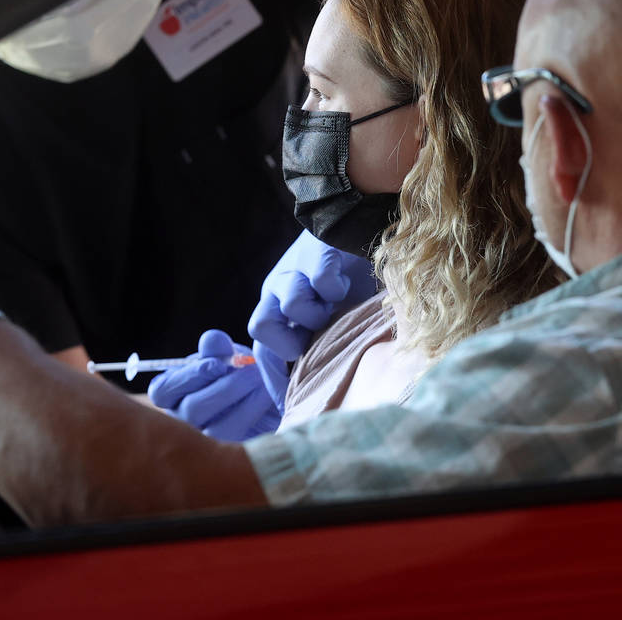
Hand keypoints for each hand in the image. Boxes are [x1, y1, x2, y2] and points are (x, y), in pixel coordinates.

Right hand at [147, 329, 279, 439]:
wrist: (269, 399)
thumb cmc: (237, 374)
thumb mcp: (228, 356)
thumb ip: (218, 348)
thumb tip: (212, 340)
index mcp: (172, 395)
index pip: (162, 391)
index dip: (188, 377)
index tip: (217, 364)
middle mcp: (183, 421)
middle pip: (192, 409)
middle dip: (225, 387)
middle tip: (252, 370)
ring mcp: (206, 441)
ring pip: (218, 427)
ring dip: (244, 399)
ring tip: (261, 379)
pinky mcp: (232, 450)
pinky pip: (242, 437)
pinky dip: (255, 411)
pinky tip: (268, 395)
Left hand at [246, 230, 375, 411]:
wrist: (361, 222)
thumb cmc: (350, 282)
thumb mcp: (332, 321)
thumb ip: (322, 348)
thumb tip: (316, 396)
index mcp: (277, 310)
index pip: (261, 350)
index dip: (274, 378)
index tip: (294, 400)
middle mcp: (277, 290)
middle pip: (260, 326)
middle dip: (292, 339)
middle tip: (318, 333)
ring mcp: (294, 270)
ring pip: (291, 304)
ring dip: (318, 312)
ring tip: (337, 303)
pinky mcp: (316, 253)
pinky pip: (320, 282)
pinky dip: (336, 288)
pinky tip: (346, 282)